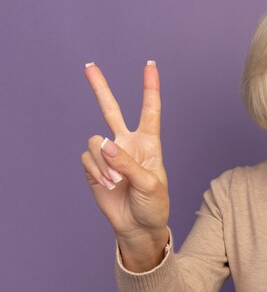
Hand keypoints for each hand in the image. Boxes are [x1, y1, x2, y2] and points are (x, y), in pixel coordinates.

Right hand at [80, 61, 169, 256]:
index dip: (150, 88)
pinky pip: (88, 158)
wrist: (138, 226)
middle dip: (100, 88)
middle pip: (111, 110)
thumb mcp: (149, 184)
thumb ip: (127, 163)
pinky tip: (107, 184)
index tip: (150, 65)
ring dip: (104, 161)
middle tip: (89, 66)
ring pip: (96, 140)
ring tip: (116, 180)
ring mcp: (109, 154)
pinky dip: (96, 171)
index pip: (150, 111)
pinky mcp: (94, 167)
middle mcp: (127, 143)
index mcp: (148, 143)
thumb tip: (104, 144)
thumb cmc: (153, 204)